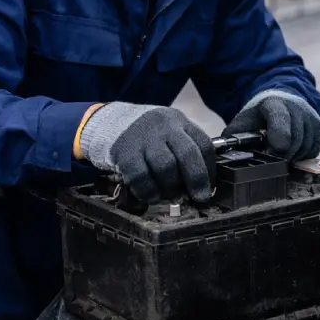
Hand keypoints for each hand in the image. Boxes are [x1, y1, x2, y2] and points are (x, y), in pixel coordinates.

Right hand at [80, 103, 215, 202]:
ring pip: (166, 167)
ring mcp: (143, 138)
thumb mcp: (169, 133)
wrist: (109, 123)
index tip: (209, 187)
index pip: (203, 144)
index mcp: (179, 121)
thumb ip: (185, 150)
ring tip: (170, 195)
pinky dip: (149, 191)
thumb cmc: (147, 136)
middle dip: (197, 180)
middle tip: (200, 198)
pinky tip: (151, 196)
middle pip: (187, 154)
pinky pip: (141, 177)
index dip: (210, 169)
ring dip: (171, 187)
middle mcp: (163, 126)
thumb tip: (203, 185)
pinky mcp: (124, 152)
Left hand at [223, 90, 319, 162]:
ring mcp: (310, 117)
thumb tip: (222, 152)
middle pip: (294, 140)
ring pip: (305, 147)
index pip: (281, 120)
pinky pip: (314, 150)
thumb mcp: (246, 119)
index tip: (274, 152)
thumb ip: (235, 134)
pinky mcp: (319, 126)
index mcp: (275, 104)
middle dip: (283, 155)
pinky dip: (303, 155)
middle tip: (272, 158)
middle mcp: (297, 108)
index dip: (279, 138)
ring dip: (293, 156)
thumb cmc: (262, 113)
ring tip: (281, 153)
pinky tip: (293, 152)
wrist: (284, 97)